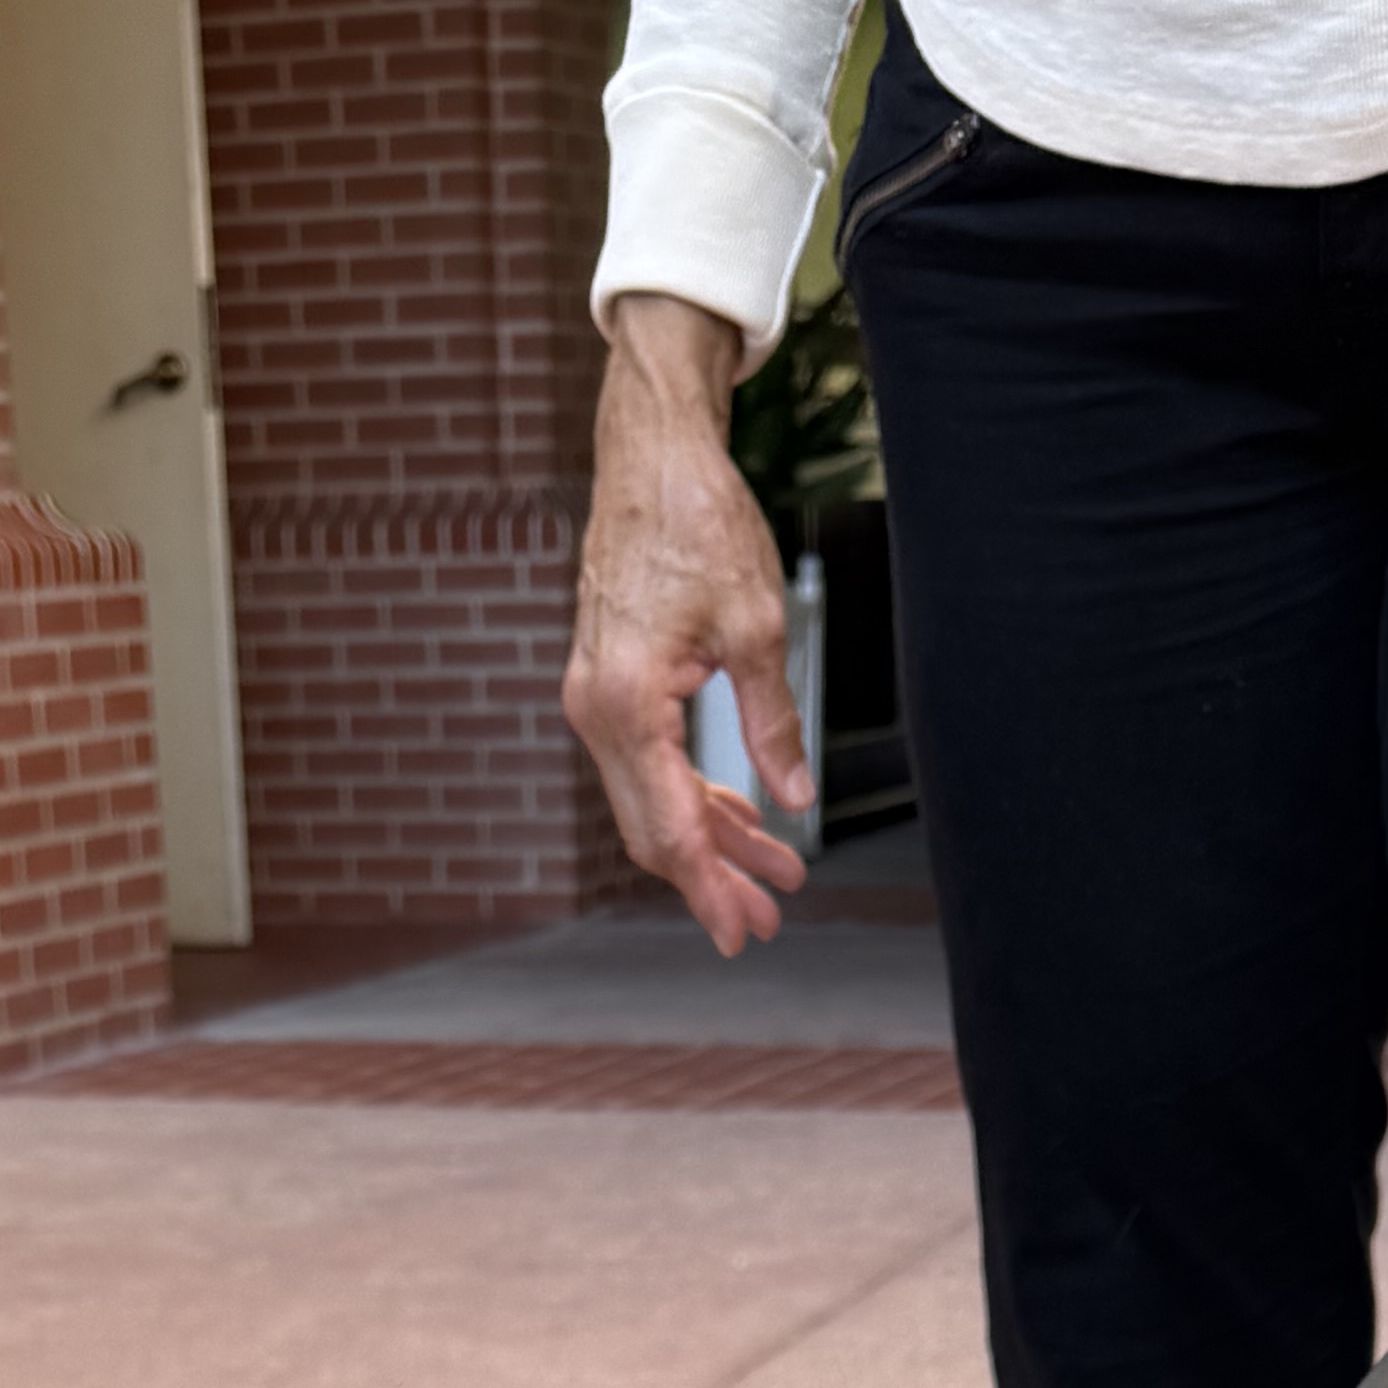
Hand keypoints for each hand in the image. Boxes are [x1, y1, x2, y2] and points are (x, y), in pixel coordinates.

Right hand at [563, 292, 813, 956]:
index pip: (670, 829)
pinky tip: (741, 816)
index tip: (742, 933)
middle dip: (711, 879)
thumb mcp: (757, 626)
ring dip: (710, 840)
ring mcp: (595, 700)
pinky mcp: (607, 684)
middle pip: (652, 830)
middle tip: (765, 921)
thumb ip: (773, 722)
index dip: (710, 888)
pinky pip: (649, 763)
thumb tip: (793, 801)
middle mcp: (595, 712)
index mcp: (626, 706)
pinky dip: (694, 794)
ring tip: (772, 877)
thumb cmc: (699, 523)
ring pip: (652, 800)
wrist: (650, 454)